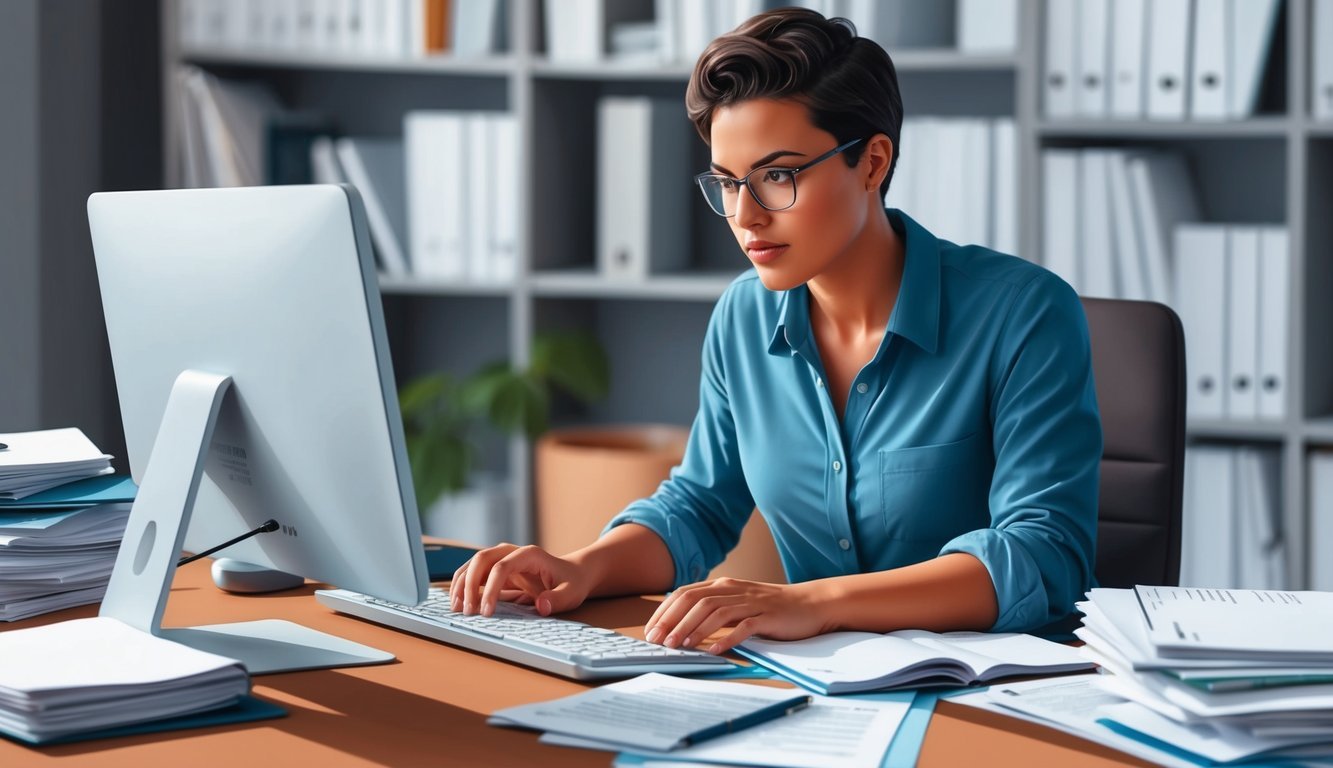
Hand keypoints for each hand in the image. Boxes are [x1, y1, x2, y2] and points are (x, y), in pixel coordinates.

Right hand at [450, 543, 592, 617]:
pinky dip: (464, 585)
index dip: (490, 589)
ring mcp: (503, 558)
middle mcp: (512, 552)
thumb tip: (542, 606)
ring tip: (456, 608)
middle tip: (467, 611)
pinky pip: (475, 573)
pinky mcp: (497, 568)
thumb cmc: (572, 582)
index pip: (502, 567)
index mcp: (530, 554)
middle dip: (469, 584)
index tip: (486, 612)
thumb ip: (558, 599)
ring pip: (473, 564)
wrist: (573, 573)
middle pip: (481, 559)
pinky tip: (459, 602)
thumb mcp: (572, 592)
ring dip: (462, 584)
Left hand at [643, 577, 830, 654]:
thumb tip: (680, 624)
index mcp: (723, 585)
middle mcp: (734, 590)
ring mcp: (751, 602)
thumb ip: (713, 608)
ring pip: (715, 612)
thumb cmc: (770, 608)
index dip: (665, 611)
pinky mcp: (767, 617)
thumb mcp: (737, 602)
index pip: (685, 593)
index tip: (651, 631)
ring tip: (680, 646)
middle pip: (696, 601)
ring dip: (694, 629)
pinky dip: (727, 638)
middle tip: (658, 641)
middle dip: (673, 621)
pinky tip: (714, 650)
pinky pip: (744, 626)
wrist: (810, 604)